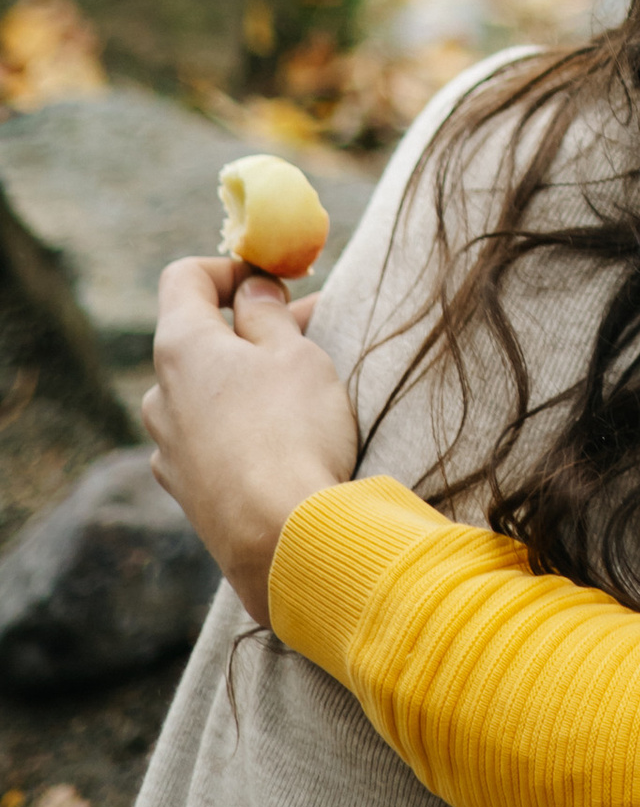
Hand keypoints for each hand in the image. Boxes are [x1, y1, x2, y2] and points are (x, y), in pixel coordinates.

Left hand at [142, 257, 359, 630]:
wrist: (286, 540)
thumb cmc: (294, 431)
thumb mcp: (294, 352)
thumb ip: (267, 312)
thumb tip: (251, 290)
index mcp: (180, 348)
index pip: (185, 277)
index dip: (231, 266)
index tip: (276, 280)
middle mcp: (160, 396)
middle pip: (199, 339)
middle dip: (251, 328)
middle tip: (311, 328)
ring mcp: (168, 449)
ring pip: (206, 393)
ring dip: (248, 380)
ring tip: (305, 388)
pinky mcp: (187, 492)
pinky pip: (211, 438)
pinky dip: (242, 426)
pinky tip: (285, 442)